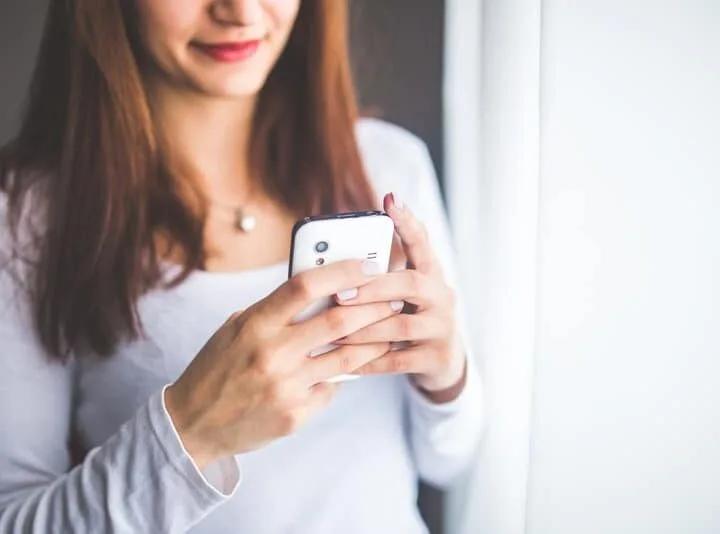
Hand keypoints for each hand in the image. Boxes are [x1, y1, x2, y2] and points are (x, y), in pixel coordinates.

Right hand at [165, 259, 399, 468]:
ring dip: (374, 341)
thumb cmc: (217, 367)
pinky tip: (352, 367)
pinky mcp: (295, 414)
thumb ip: (275, 310)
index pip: (305, 286)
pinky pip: (332, 388)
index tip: (366, 264)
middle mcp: (272, 353)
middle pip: (338, 321)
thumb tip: (322, 290)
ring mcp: (286, 386)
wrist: (193, 424)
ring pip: (347, 358)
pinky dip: (343, 376)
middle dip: (374, 306)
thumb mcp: (236, 328)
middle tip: (393, 297)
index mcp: (255, 324)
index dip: (341, 271)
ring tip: (389, 329)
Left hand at [334, 193, 467, 399]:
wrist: (443, 362)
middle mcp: (441, 296)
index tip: (390, 199)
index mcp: (430, 274)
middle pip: (411, 284)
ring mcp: (442, 328)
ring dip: (365, 328)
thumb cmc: (410, 318)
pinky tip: (347, 363)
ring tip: (335, 331)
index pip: (421, 242)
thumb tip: (333, 262)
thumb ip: (380, 277)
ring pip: (402, 325)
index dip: (407, 222)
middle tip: (340, 293)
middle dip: (373, 288)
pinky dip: (370, 361)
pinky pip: (399, 360)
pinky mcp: (436, 358)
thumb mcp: (403, 294)